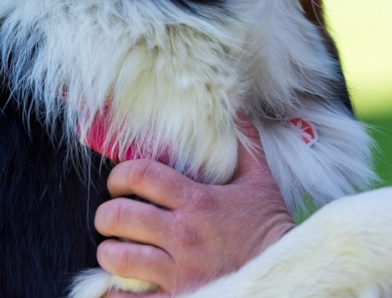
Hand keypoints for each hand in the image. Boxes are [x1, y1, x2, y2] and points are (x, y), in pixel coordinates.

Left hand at [95, 115, 294, 295]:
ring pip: (118, 257)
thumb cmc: (268, 227)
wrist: (284, 271)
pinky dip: (114, 294)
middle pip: (120, 216)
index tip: (119, 181)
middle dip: (107, 214)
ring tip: (116, 247)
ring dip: (109, 251)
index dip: (120, 174)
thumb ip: (244, 144)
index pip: (142, 175)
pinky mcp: (178, 297)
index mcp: (198, 201)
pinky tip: (115, 286)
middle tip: (112, 215)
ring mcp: (178, 269)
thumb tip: (233, 112)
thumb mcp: (260, 180)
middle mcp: (183, 234)